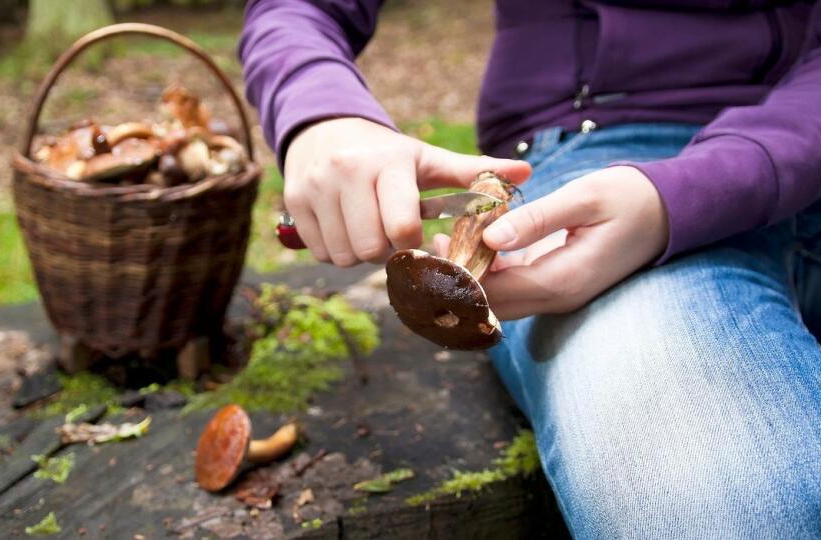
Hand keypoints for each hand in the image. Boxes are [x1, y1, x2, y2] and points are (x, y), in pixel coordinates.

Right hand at [283, 117, 531, 265]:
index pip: (402, 226)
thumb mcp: (428, 159)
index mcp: (387, 163)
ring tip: (369, 230)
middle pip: (370, 248)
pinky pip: (320, 252)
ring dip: (361, 254)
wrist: (324, 130)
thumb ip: (474, 172)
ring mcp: (315, 187)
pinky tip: (346, 229)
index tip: (416, 237)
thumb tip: (526, 173)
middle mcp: (346, 172)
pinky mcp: (294, 201)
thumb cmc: (386, 155)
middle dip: (385, 252)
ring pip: (343, 255)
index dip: (413, 244)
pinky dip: (337, 251)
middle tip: (391, 236)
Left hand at [433, 166, 668, 317]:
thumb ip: (536, 220)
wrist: (669, 211)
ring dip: (469, 277)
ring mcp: (556, 294)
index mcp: (562, 281)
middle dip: (456, 281)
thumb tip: (490, 239)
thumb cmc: (629, 198)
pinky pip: (512, 287)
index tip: (432, 250)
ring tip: (442, 241)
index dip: (459, 276)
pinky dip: (488, 271)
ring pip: (499, 300)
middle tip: (429, 246)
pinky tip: (471, 242)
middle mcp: (557, 298)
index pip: (495, 293)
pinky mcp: (555, 284)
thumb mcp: (583, 199)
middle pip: (491, 305)